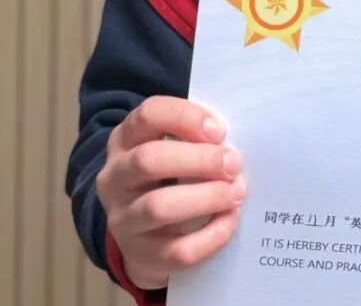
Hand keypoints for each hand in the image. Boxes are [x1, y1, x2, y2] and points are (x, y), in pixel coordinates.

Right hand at [95, 96, 245, 289]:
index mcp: (126, 140)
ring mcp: (123, 219)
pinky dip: (210, 235)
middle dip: (200, 160)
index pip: (149, 114)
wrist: (145, 232)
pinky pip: (177, 249)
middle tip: (234, 163)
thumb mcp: (174, 145)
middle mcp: (115, 178)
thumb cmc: (171, 173)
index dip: (187, 118)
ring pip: (158, 207)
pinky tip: (229, 219)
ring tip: (235, 192)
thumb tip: (234, 141)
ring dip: (206, 197)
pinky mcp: (141, 255)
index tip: (220, 130)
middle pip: (149, 160)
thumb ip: (198, 136)